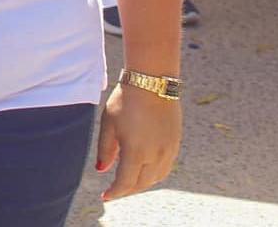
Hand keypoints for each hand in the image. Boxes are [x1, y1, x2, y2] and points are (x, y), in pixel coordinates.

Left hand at [95, 83, 180, 200]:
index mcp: (136, 152)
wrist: (152, 81)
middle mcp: (156, 155)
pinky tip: (144, 170)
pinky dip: (153, 174)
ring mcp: (168, 150)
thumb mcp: (109, 123)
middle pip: (141, 184)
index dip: (114, 193)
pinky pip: (165, 167)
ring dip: (141, 184)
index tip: (105, 197)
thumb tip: (102, 170)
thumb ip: (105, 149)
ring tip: (128, 182)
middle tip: (115, 191)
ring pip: (155, 178)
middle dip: (127, 190)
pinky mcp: (176, 143)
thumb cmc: (126, 100)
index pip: (125, 183)